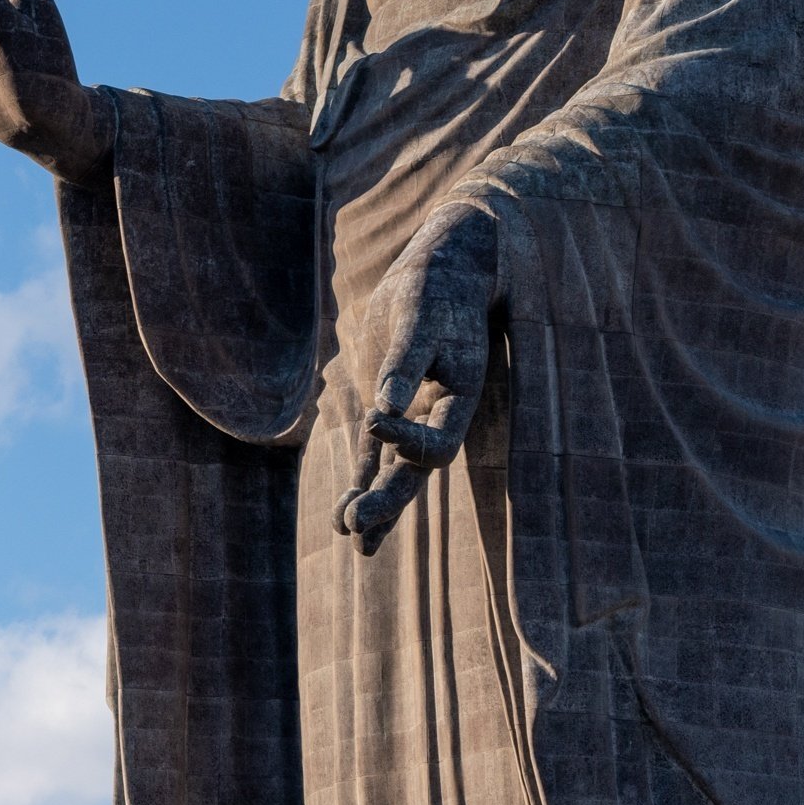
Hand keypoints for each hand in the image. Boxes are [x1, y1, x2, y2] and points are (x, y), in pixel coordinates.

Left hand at [335, 199, 500, 548]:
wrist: (439, 273)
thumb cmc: (435, 289)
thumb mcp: (419, 317)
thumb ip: (405, 362)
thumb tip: (384, 406)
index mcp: (459, 399)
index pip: (438, 444)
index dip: (408, 442)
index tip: (375, 418)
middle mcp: (438, 417)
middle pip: (416, 474)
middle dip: (387, 501)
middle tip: (354, 523)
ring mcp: (411, 419)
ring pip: (395, 475)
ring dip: (373, 504)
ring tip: (347, 532)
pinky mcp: (385, 413)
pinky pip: (376, 461)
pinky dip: (362, 485)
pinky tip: (344, 524)